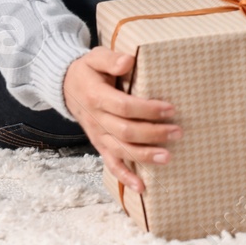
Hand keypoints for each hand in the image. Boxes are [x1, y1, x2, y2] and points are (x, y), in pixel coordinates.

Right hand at [62, 47, 179, 194]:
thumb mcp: (95, 57)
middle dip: (153, 133)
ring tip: (168, 157)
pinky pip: (111, 164)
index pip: (124, 107)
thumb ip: (110, 59)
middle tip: (178, 132)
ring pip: (121, 150)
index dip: (147, 110)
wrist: (67, 87)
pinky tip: (142, 187)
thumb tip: (127, 61)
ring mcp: (98, 135)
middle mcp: (96, 120)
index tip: (171, 109)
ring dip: (144, 156)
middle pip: (125, 131)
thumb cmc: (88, 71)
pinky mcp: (100, 145)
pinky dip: (125, 177)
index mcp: (96, 97)